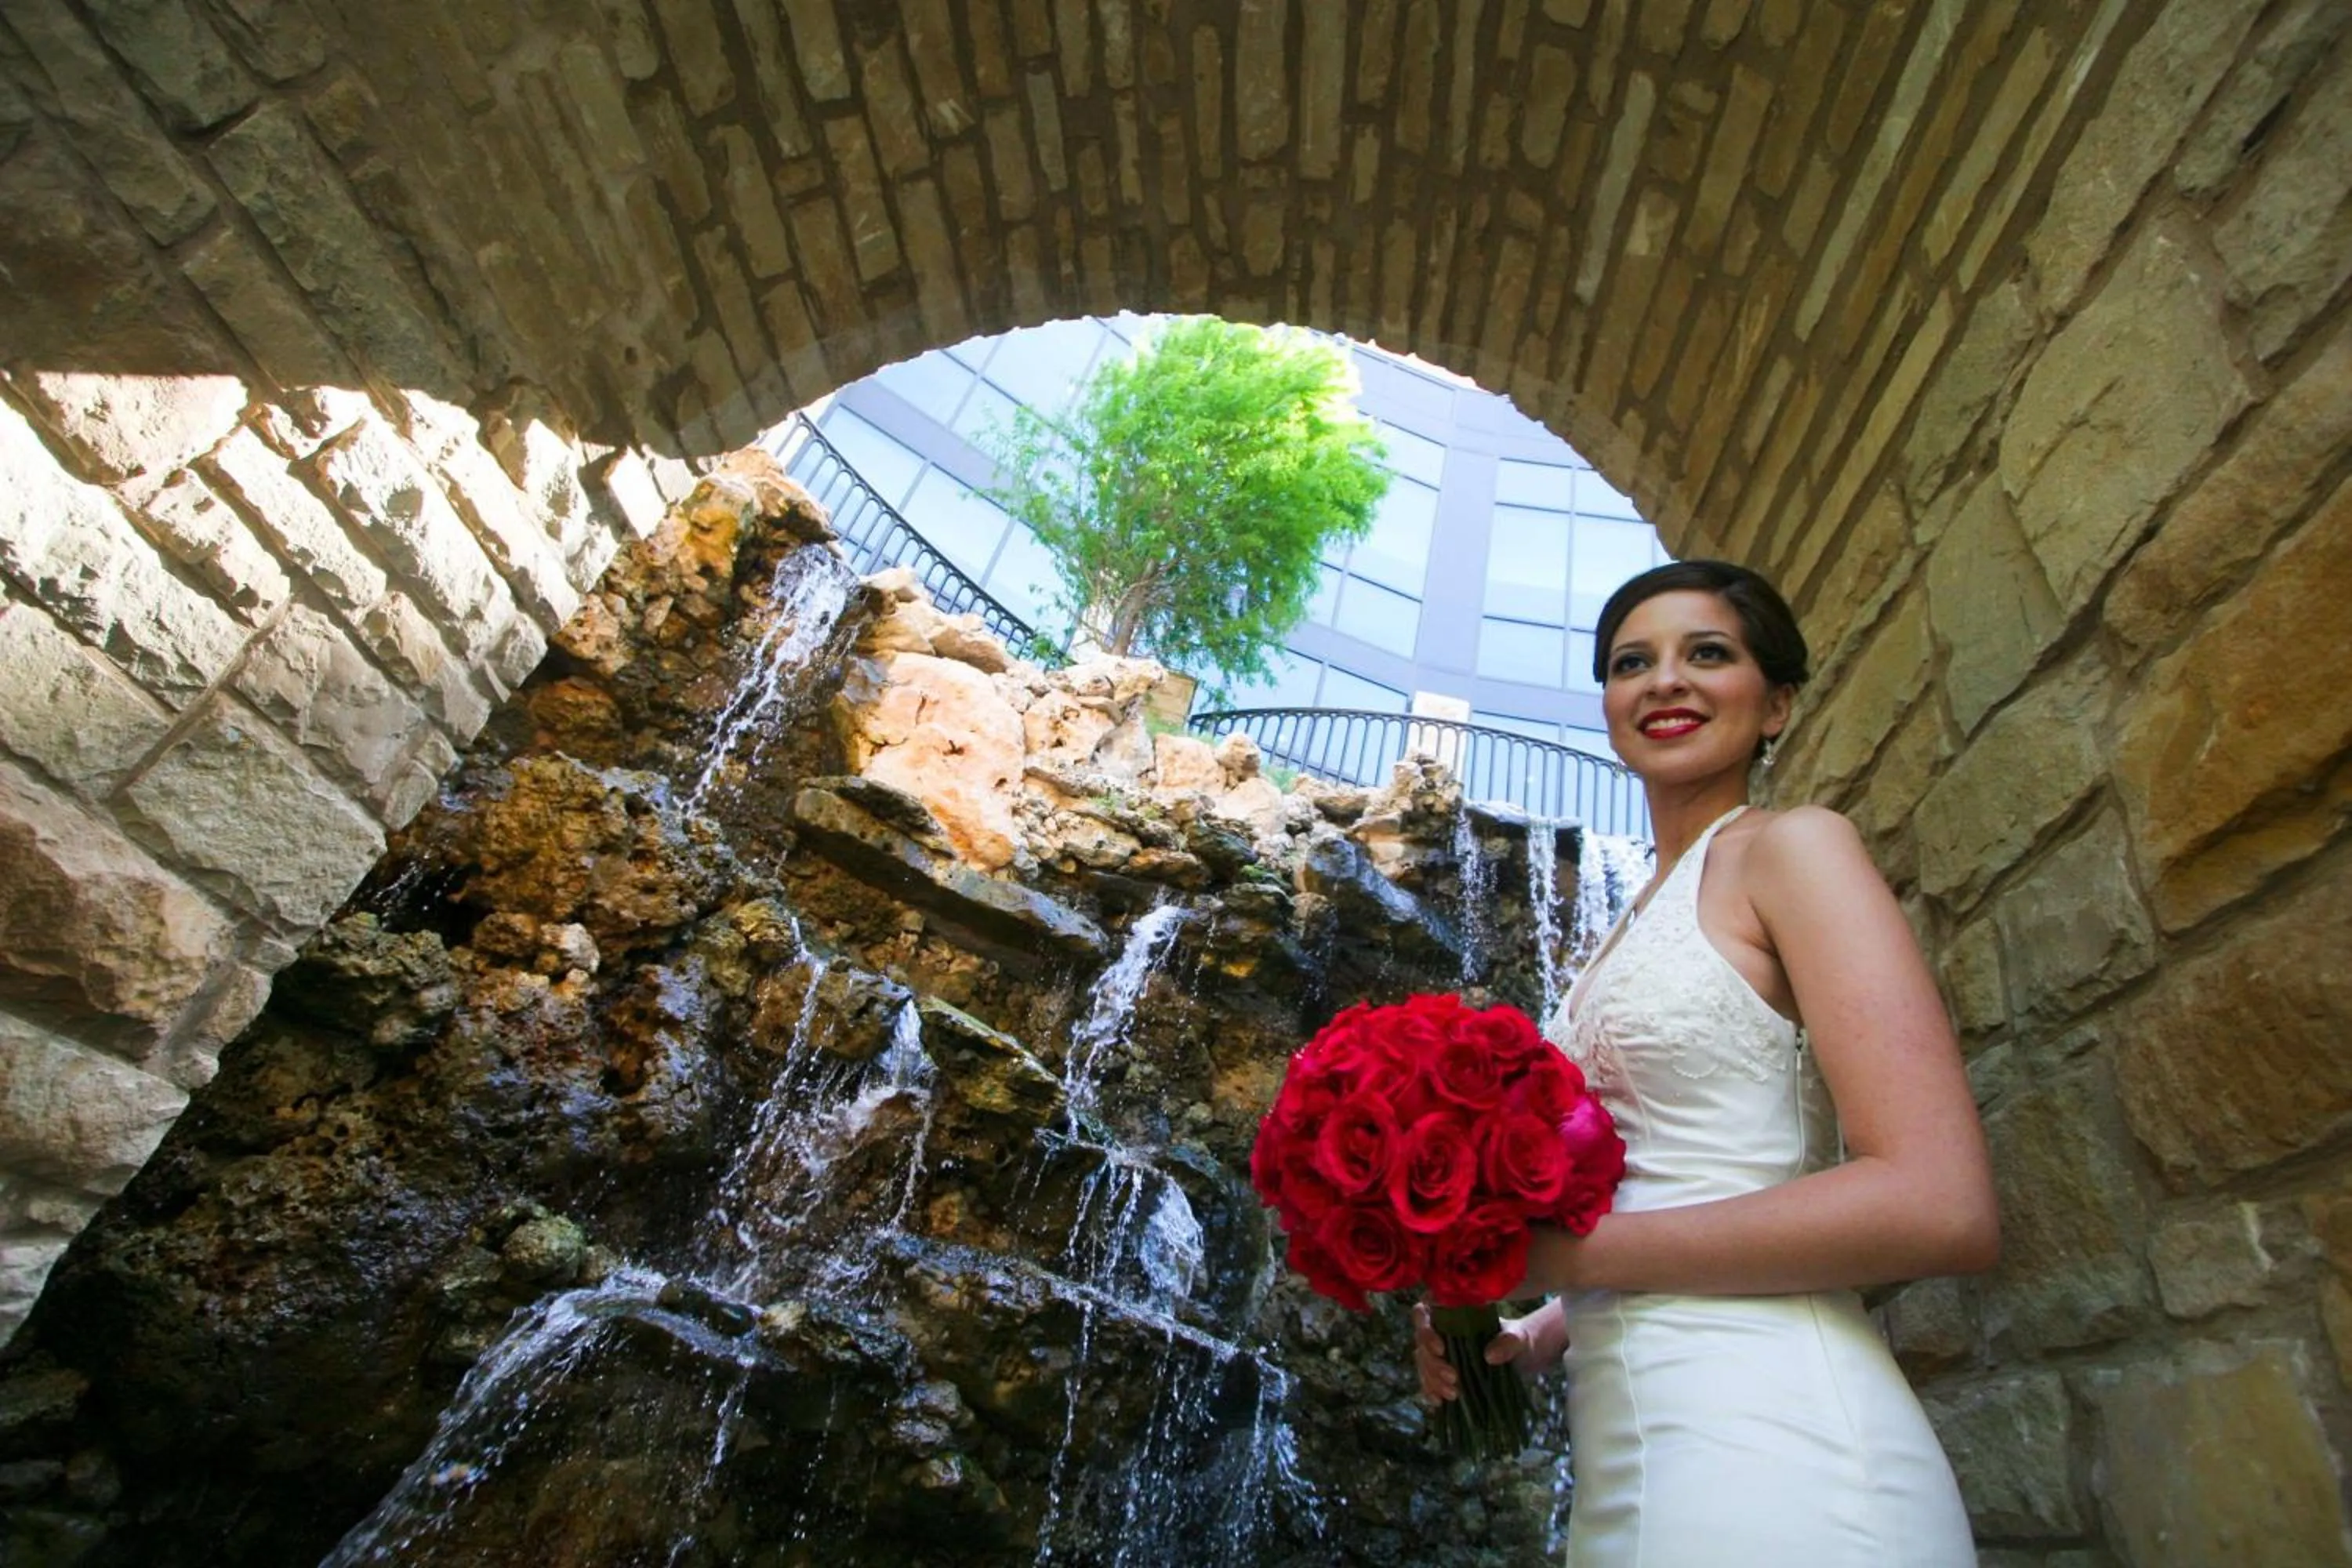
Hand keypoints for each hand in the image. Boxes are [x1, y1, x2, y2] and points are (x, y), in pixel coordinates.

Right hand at [1413, 1302, 1557, 1401]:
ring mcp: (1440, 1352)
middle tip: (1454, 1378)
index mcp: (1452, 1312)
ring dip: (1433, 1380)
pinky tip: (1439, 1402)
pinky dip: (1431, 1391)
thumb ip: (1507, 1343)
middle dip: (1433, 1363)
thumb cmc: (1518, 1338)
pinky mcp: (1444, 1372)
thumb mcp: (1518, 1338)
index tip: (1441, 1348)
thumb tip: (1489, 1355)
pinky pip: (1428, 1380)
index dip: (1425, 1330)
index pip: (1423, 1313)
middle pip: (1421, 1343)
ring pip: (1422, 1363)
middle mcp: (1441, 1330)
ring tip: (1454, 1394)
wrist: (1523, 1356)